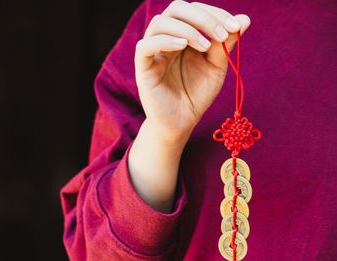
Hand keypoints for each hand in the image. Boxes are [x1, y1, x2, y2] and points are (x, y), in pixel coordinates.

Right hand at [134, 0, 250, 143]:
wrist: (182, 122)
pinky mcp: (142, 68)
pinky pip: (145, 46)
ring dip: (186, 28)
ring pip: (159, 22)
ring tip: (204, 45)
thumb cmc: (197, 94)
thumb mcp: (216, 66)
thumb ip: (226, 43)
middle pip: (176, 8)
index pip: (195, 10)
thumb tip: (245, 18)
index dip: (216, 13)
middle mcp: (166, 38)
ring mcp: (153, 52)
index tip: (236, 28)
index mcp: (183, 34)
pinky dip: (164, 40)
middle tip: (222, 34)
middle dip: (203, 17)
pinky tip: (183, 45)